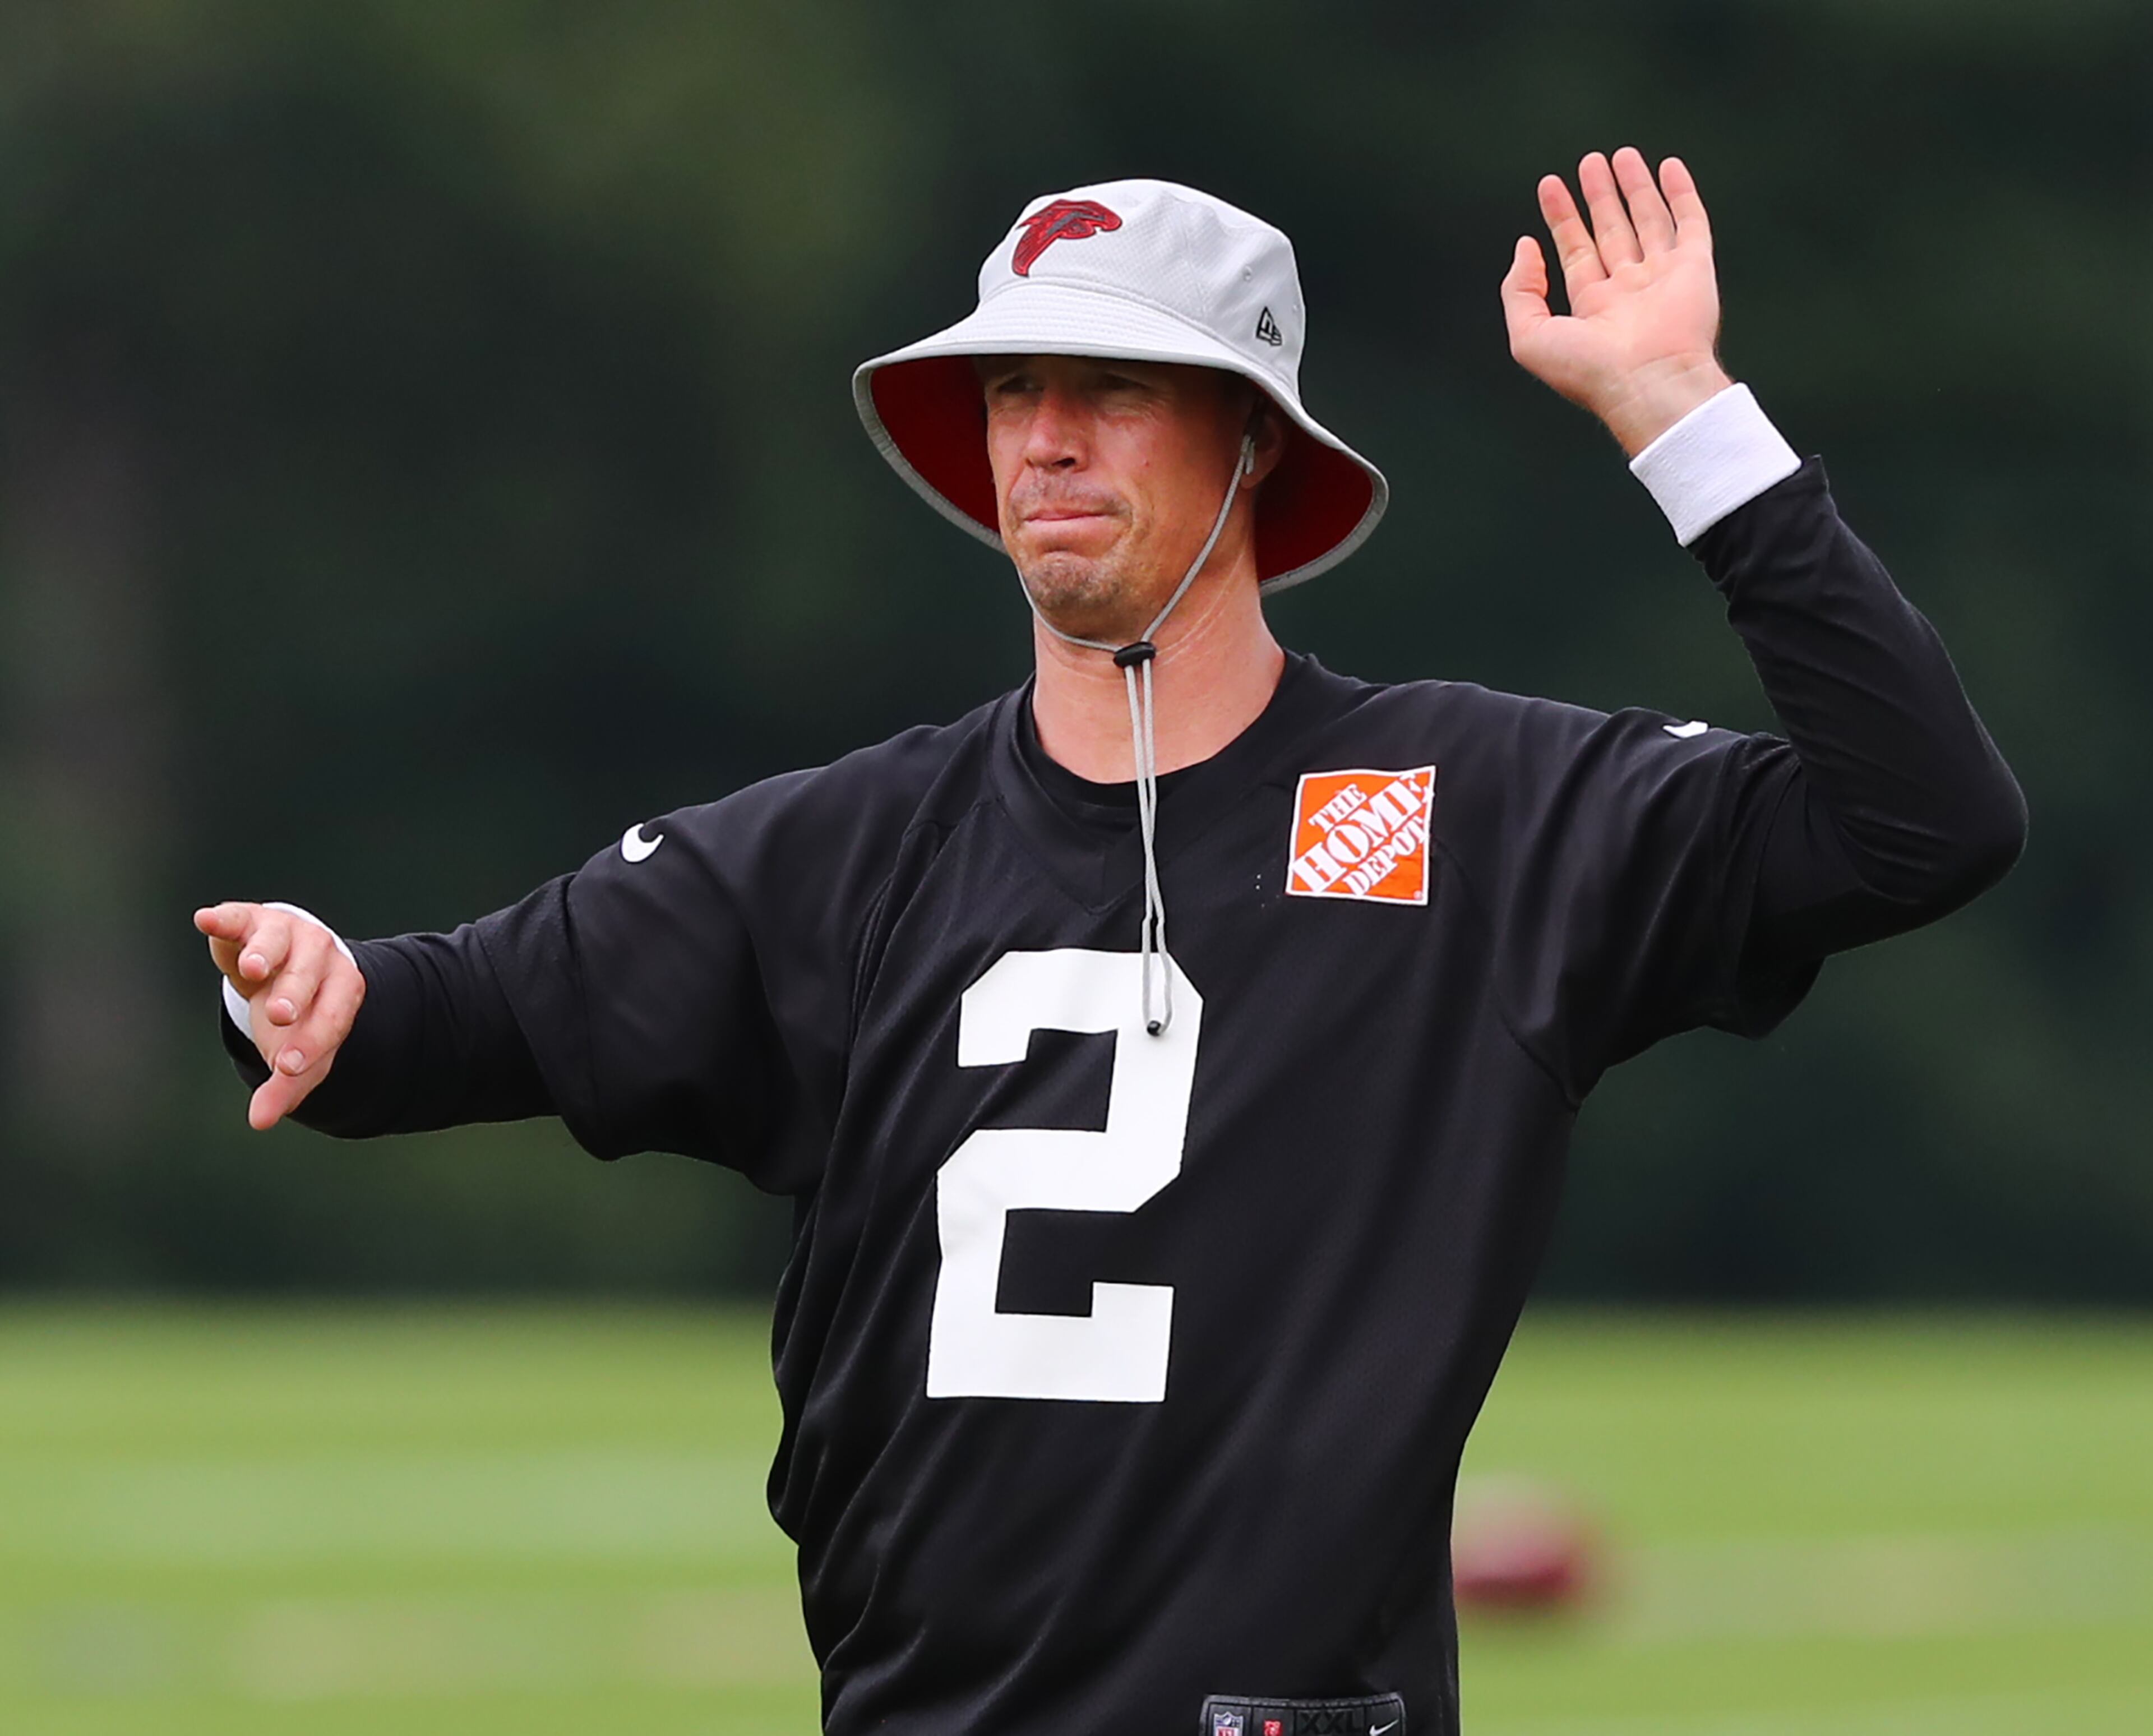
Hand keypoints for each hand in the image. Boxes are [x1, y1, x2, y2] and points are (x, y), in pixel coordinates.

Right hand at [194, 902, 365, 1129]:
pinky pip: (239, 917)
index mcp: (342, 988)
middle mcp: (321, 955)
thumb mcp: (295, 1047)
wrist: (288, 960)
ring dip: (266, 954)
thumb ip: (285, 1084)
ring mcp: (287, 932)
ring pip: (280, 940)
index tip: (287, 1067)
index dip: (312, 1042)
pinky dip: (224, 919)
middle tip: (279, 1016)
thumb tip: (259, 1122)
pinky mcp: (251, 919)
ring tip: (253, 968)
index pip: (333, 1016)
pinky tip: (205, 920)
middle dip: (295, 993)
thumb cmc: (297, 1012)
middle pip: (311, 974)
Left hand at [1501, 147, 1733, 456]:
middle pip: (1613, 230)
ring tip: (1621, 156)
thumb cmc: (1588, 370)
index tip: (1550, 186)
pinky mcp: (1695, 269)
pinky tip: (1668, 167)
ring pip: (1648, 220)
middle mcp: (1629, 291)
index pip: (1576, 251)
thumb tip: (1525, 247)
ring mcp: (1664, 279)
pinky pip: (1690, 222)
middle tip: (1589, 162)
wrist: (1647, 382)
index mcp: (1593, 308)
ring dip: (1635, 187)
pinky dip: (1681, 193)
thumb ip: (1520, 291)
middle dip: (1599, 196)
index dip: (1562, 218)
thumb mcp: (1529, 336)